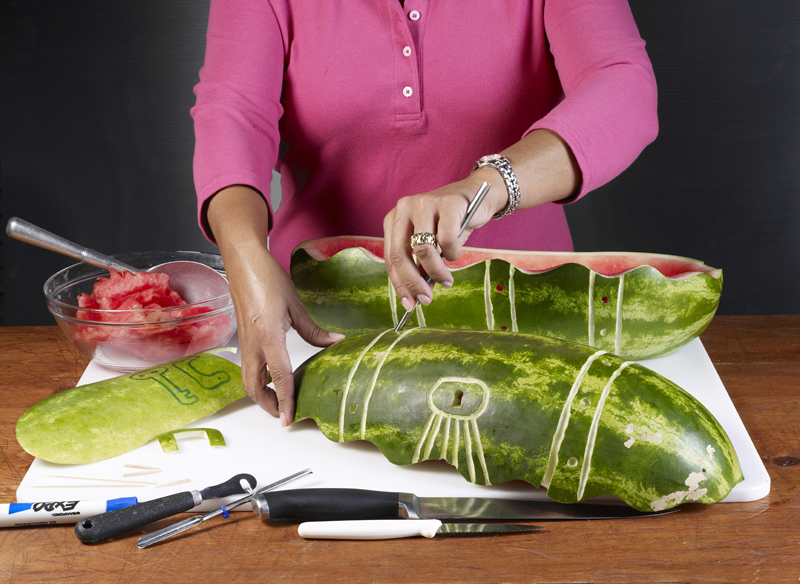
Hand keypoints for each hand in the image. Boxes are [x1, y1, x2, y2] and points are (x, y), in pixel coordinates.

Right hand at [207, 186, 342, 425]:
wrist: (243, 261)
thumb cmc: (267, 277)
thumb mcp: (295, 304)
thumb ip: (314, 329)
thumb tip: (335, 342)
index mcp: (268, 335)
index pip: (279, 375)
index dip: (286, 399)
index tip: (290, 418)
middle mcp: (253, 343)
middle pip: (255, 386)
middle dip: (268, 405)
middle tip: (286, 415)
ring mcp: (245, 341)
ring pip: (248, 379)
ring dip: (262, 394)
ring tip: (280, 401)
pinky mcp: (243, 337)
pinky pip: (248, 366)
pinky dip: (259, 379)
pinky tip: (273, 378)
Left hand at [383, 172, 504, 311]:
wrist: (478, 195)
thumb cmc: (451, 223)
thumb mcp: (431, 244)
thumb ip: (420, 264)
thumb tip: (417, 294)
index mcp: (394, 219)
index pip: (390, 257)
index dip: (399, 284)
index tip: (409, 304)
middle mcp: (404, 208)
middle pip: (400, 254)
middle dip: (413, 283)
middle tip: (426, 299)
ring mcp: (425, 203)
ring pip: (423, 250)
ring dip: (436, 272)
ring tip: (447, 280)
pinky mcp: (447, 203)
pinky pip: (447, 241)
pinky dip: (453, 254)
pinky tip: (456, 253)